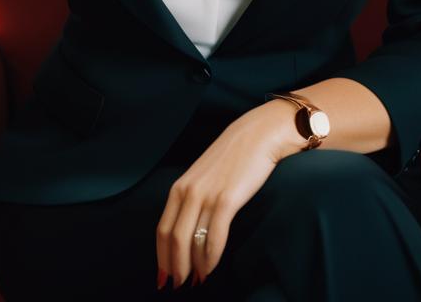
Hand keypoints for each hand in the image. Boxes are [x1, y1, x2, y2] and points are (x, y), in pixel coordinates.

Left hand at [156, 105, 297, 288]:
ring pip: (190, 242)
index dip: (161, 256)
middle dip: (174, 267)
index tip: (163, 275)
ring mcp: (207, 195)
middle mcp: (188, 191)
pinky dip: (211, 258)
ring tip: (198, 281)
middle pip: (173, 240)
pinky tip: (212, 268)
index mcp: (180, 187)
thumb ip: (194, 198)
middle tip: (179, 285)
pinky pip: (214, 237)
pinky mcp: (227, 199)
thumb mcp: (205, 175)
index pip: (162, 229)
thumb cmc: (234, 157)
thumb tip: (191, 230)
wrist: (259, 134)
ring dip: (193, 267)